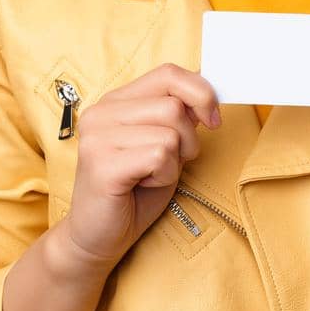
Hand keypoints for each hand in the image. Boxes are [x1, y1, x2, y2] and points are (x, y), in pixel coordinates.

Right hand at [63, 63, 221, 272]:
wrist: (97, 238)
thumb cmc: (134, 192)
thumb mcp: (164, 145)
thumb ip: (180, 117)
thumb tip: (209, 94)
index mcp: (115, 101)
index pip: (168, 72)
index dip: (200, 92)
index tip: (212, 120)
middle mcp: (101, 112)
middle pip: (174, 105)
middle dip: (188, 138)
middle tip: (169, 163)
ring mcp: (97, 136)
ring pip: (170, 132)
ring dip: (174, 161)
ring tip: (150, 176)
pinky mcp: (102, 163)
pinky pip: (159, 156)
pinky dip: (164, 175)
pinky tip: (142, 186)